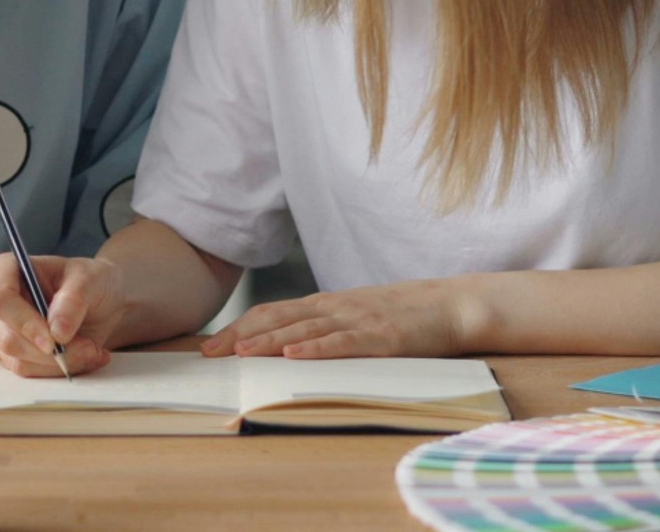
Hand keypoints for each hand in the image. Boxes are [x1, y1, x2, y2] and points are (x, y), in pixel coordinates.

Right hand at [0, 253, 125, 377]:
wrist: (98, 306)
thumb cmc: (88, 282)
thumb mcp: (90, 280)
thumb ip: (74, 300)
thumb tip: (57, 332)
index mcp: (5, 269)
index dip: (23, 322)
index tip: (53, 340)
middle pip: (7, 338)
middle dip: (50, 351)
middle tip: (89, 347)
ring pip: (18, 361)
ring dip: (59, 362)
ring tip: (91, 349)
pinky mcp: (6, 355)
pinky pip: (28, 373)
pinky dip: (57, 370)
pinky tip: (81, 356)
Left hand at [202, 278, 475, 359]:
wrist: (450, 305)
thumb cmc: (403, 316)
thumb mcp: (356, 318)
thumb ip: (326, 328)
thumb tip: (289, 347)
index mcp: (326, 305)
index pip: (272, 313)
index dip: (239, 328)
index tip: (210, 346)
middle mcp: (334, 308)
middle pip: (278, 319)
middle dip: (240, 336)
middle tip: (209, 354)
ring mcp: (356, 320)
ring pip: (304, 329)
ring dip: (269, 341)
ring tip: (241, 352)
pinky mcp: (380, 336)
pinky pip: (342, 342)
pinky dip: (316, 348)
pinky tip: (295, 354)